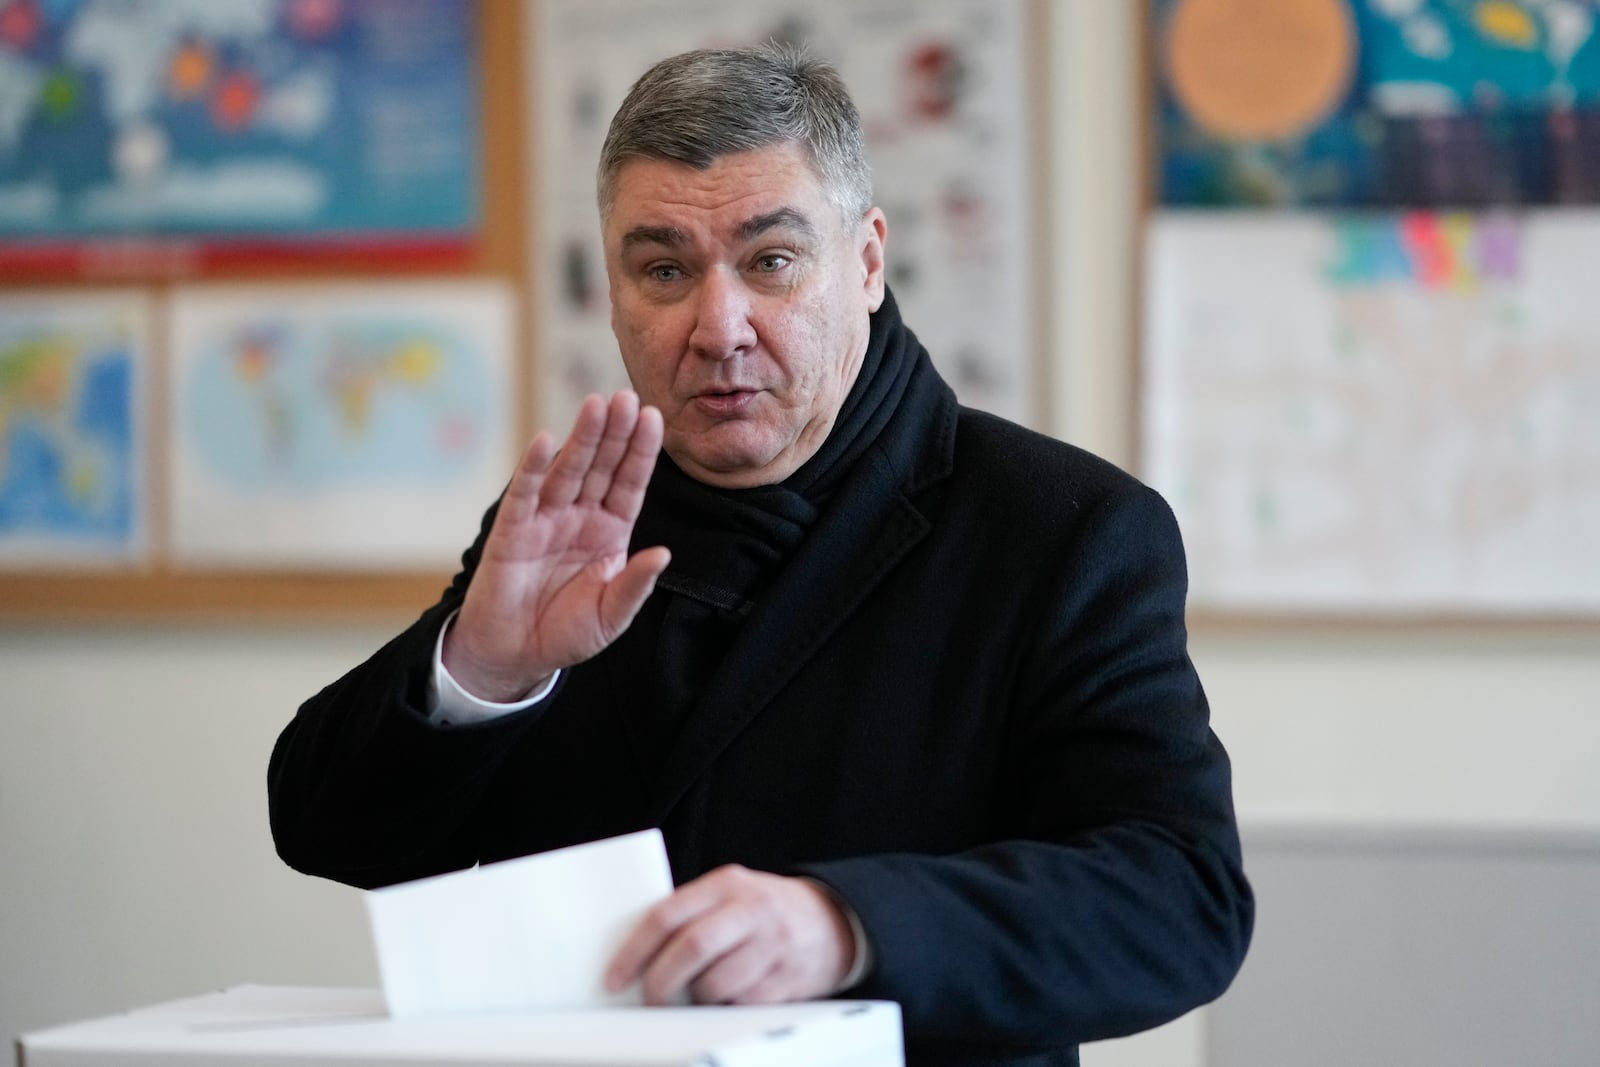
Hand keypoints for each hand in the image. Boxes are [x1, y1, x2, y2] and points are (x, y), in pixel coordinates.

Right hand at [443, 391, 670, 700]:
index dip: (641, 452)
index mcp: (610, 532)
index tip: (654, 417)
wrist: (515, 656)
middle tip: (627, 396)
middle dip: (614, 432)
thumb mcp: (610, 616)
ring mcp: (546, 520)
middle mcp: (580, 517)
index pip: (630, 484)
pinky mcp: (513, 530)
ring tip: (597, 404)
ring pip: (568, 471)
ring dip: (582, 438)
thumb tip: (662, 553)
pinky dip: (535, 467)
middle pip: (601, 466)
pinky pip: (526, 494)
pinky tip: (548, 440)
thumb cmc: (566, 633)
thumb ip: (634, 586)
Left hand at [604, 865, 855, 1005]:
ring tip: (692, 999)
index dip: (634, 951)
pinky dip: (725, 1009)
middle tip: (650, 998)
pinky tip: (725, 1000)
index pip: (667, 915)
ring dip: (695, 1000)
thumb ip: (692, 914)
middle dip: (661, 981)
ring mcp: (773, 943)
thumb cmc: (763, 911)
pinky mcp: (789, 977)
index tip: (615, 978)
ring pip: (717, 982)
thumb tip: (637, 957)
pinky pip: (743, 1003)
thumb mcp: (730, 895)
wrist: (829, 921)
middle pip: (692, 947)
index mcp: (726, 883)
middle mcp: (751, 909)